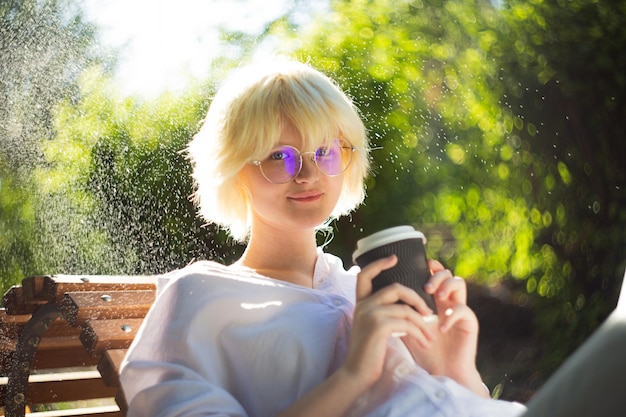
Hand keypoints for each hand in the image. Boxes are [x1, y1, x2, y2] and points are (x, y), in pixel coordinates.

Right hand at [341, 255, 434, 387]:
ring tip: (430, 336)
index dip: (379, 264)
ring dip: (422, 323)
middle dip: (417, 298)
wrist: (357, 374)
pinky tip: (424, 342)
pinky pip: (407, 323)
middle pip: (396, 288)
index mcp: (361, 303)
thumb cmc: (368, 354)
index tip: (394, 258)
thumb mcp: (373, 328)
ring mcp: (370, 314)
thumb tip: (408, 307)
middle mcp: (363, 305)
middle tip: (429, 312)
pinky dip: (419, 332)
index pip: (365, 275)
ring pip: (406, 309)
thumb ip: (383, 314)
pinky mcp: (378, 326)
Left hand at [401, 260, 487, 396]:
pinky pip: (463, 310)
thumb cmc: (423, 350)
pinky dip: (451, 316)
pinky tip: (441, 327)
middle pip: (447, 273)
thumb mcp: (407, 327)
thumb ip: (399, 310)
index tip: (421, 264)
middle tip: (427, 287)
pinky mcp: (469, 322)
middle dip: (436, 275)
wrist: (440, 372)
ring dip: (446, 287)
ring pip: (459, 283)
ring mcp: (460, 309)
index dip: (430, 265)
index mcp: (434, 299)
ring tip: (436, 297)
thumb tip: (379, 294)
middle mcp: (448, 301)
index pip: (435, 274)